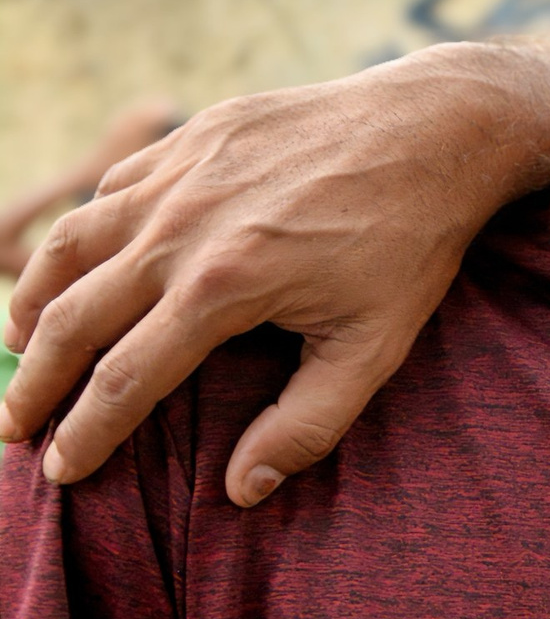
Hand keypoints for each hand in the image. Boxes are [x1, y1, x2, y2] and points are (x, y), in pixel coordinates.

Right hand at [3, 37, 549, 505]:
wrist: (439, 127)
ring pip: (70, 243)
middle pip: (71, 317)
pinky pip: (112, 188)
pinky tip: (84, 265)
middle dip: (33, 381)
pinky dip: (82, 234)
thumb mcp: (377, 346)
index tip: (57, 470)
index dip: (83, 434)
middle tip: (12, 426)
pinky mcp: (195, 135)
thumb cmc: (413, 241)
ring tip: (21, 348)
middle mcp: (182, 227)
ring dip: (34, 301)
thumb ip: (306, 425)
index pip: (124, 380)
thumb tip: (241, 491)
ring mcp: (183, 173)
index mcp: (223, 286)